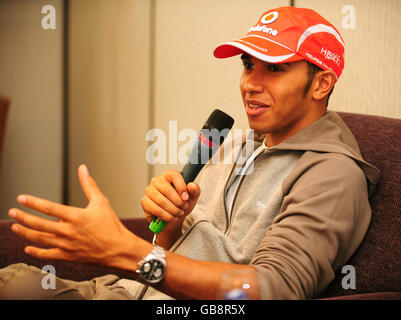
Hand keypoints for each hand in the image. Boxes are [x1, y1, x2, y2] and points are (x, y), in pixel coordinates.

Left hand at [8, 165, 141, 267]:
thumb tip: (83, 169)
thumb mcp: (101, 202)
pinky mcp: (68, 256)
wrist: (118, 248)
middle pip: (40, 224)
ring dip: (25, 232)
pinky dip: (36, 252)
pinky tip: (27, 247)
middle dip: (24, 217)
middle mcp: (68, 231)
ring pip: (40, 239)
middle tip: (12, 212)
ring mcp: (67, 245)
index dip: (33, 202)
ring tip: (15, 226)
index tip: (21, 198)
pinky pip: (48, 255)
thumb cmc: (111, 224)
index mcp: (76, 216)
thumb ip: (89, 185)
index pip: (49, 208)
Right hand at [141, 170, 200, 232]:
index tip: (186, 198)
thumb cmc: (181, 204)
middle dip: (178, 201)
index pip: (174, 175)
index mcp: (168, 175)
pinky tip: (172, 218)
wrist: (174, 218)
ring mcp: (149, 191)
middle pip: (167, 189)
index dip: (181, 187)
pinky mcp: (145, 201)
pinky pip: (156, 209)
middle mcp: (157, 180)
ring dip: (173, 210)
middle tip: (184, 207)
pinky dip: (167, 216)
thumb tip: (191, 185)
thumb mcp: (192, 197)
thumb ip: (195, 190)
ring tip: (179, 213)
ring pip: (161, 201)